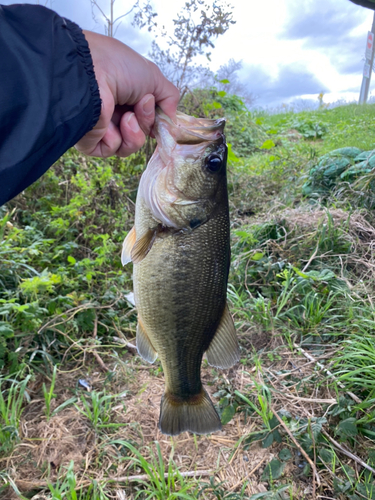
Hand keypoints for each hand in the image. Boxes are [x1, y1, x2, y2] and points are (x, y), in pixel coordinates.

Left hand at [75, 31, 178, 157]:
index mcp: (126, 94)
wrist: (89, 74)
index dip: (157, 119)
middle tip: (140, 106)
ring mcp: (102, 126)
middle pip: (142, 132)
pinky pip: (115, 150)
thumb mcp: (154, 77)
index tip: (162, 116)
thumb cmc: (118, 67)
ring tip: (126, 117)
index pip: (147, 117)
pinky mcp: (91, 141)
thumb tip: (171, 123)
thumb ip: (169, 99)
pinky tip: (109, 123)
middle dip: (147, 122)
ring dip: (135, 133)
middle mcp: (114, 110)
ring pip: (131, 145)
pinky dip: (117, 138)